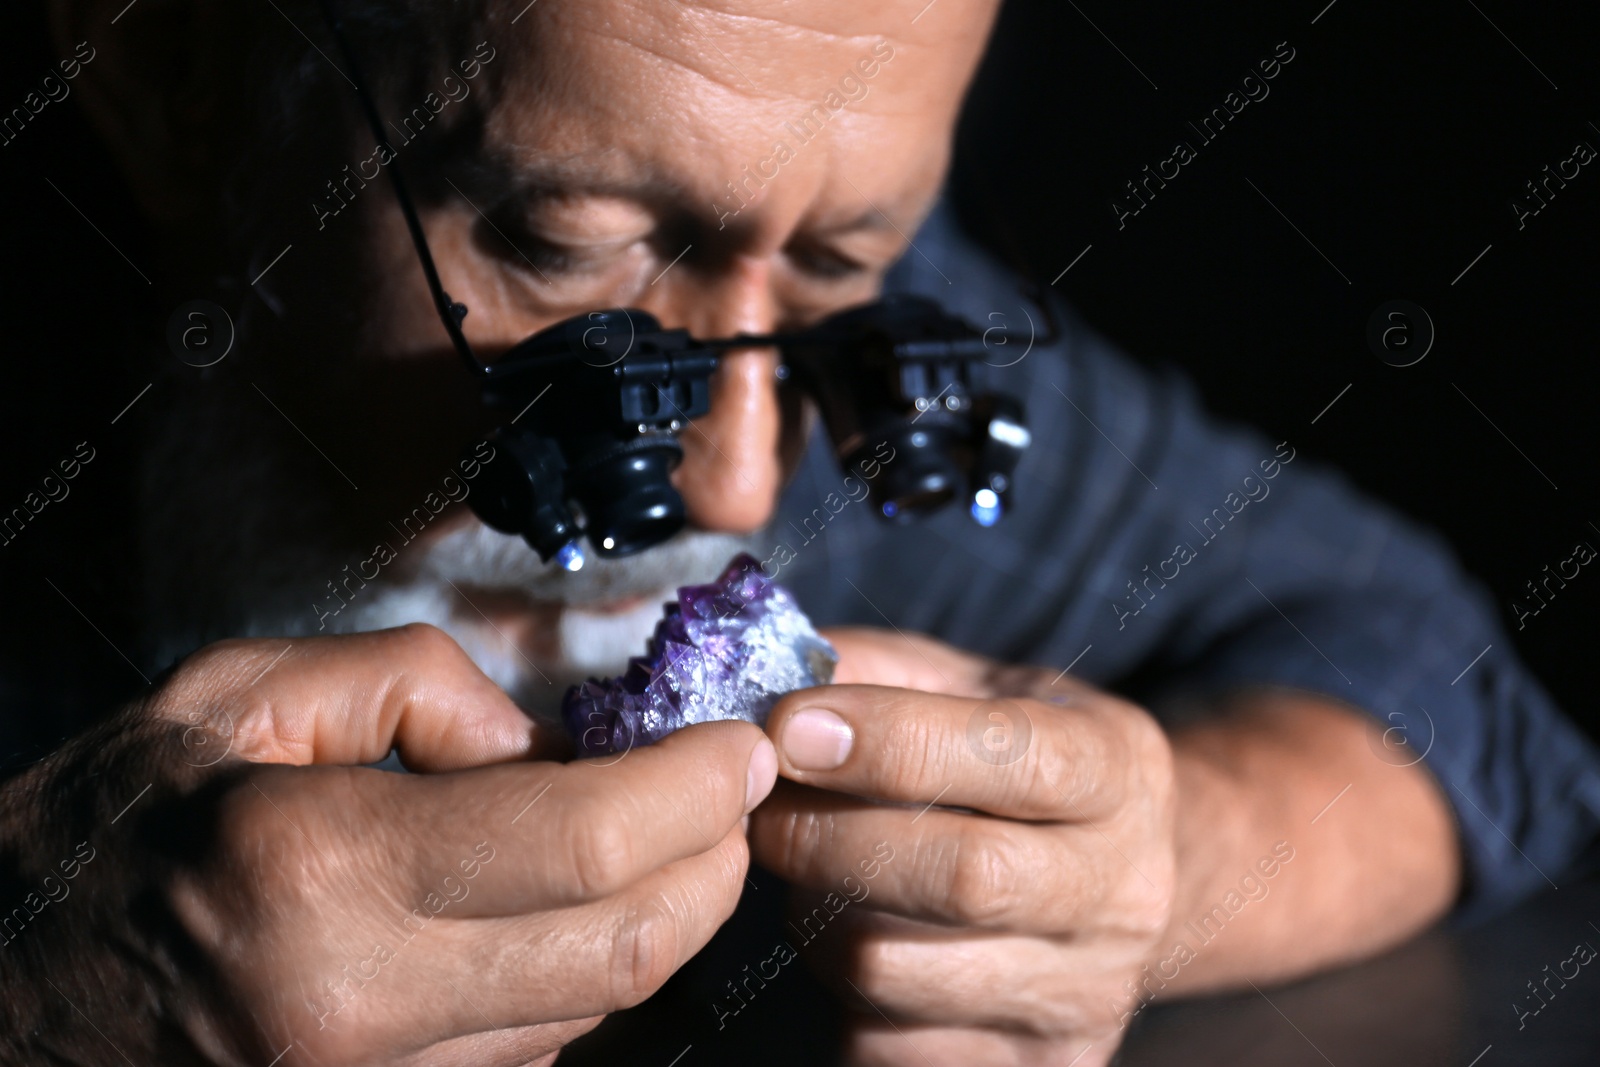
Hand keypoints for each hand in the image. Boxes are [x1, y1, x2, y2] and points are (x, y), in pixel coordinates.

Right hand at [0, 624, 777, 1066]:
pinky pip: (540, 1053)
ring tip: (664, 835)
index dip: (695, 788)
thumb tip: (546, 741)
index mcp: (322, 870)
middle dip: (715, 861)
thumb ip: (410, 688)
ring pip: (599, 1009)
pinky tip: (572, 910)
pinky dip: (589, 975)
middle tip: (734, 791)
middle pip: (628, 947)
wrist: (12, 995)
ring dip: (664, 917)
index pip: (585, 842)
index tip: (739, 744)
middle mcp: (360, 1005)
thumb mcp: (238, 698)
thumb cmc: (117, 829)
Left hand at [748, 628, 1174, 1065]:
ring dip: (817, 916)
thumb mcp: (977, 685)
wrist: (1117, 881)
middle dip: (830, 836)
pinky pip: (885, 1045)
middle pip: (963, 878)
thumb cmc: (1018, 764)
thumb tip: (771, 680)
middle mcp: (1125, 890)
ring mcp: (1088, 996)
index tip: (791, 726)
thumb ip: (881, 668)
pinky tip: (848, 936)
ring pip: (899, 968)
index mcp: (1121, 769)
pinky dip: (835, 993)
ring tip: (809, 873)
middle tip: (762, 807)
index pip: (1011, 754)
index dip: (888, 739)